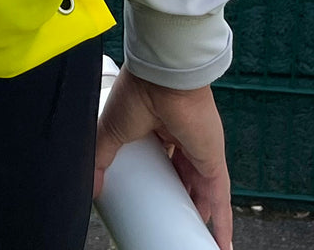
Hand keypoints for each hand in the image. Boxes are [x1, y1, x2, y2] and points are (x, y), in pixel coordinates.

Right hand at [94, 65, 231, 249]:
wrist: (163, 80)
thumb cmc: (137, 95)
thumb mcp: (112, 130)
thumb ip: (102, 158)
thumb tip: (91, 185)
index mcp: (154, 127)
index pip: (157, 159)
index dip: (153, 178)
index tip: (146, 194)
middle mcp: (179, 138)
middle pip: (180, 177)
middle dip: (177, 197)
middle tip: (168, 218)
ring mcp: (198, 151)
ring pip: (200, 190)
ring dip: (198, 212)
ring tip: (190, 234)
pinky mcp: (212, 162)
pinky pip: (219, 197)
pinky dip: (223, 221)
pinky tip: (221, 243)